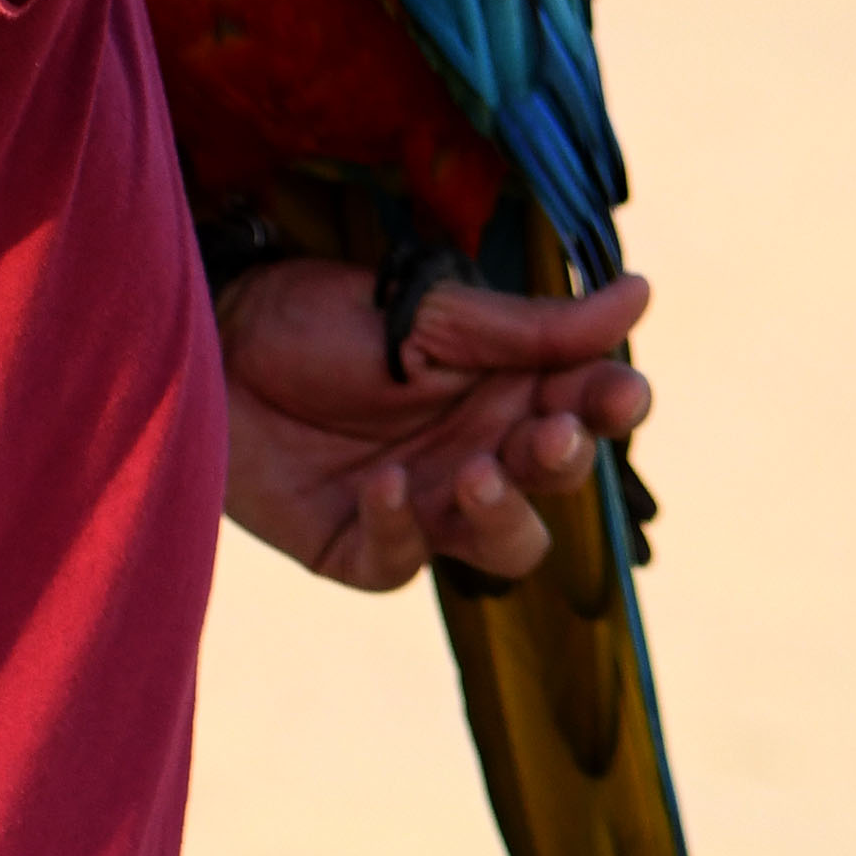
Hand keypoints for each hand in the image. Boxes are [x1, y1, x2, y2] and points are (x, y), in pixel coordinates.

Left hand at [216, 262, 655, 590]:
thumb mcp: (435, 313)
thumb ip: (537, 325)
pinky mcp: (358, 547)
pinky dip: (401, 527)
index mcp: (508, 388)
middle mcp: (478, 451)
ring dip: (499, 514)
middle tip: (546, 434)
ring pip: (503, 544)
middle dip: (560, 464)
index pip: (587, 407)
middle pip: (555, 485)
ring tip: (471, 472)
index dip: (613, 405)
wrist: (210, 338)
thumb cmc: (322, 313)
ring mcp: (424, 506)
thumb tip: (645, 292)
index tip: (619, 392)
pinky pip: (403, 562)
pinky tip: (382, 484)